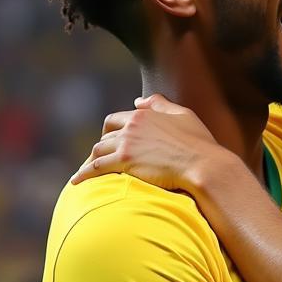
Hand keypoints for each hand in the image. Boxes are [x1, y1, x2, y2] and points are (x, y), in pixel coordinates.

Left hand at [71, 93, 224, 190]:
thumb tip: (139, 100)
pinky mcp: (124, 161)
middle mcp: (132, 126)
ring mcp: (127, 143)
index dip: (113, 130)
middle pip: (106, 134)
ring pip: (99, 149)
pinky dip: (84, 173)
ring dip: (91, 159)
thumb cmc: (200, 144)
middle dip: (101, 144)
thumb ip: (160, 105)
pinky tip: (77, 182)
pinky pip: (96, 166)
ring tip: (86, 171)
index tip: (112, 140)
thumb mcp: (184, 116)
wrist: (204, 165)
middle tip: (99, 157)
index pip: (119, 119)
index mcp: (144, 114)